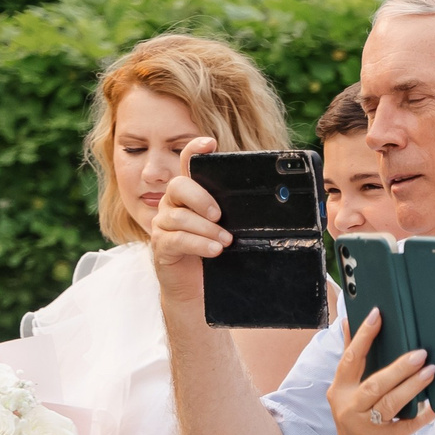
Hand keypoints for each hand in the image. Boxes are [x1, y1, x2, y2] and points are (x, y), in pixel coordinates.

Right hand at [146, 137, 226, 302]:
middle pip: (179, 186)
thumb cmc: (215, 256)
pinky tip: (214, 249)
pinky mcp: (161, 246)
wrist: (197, 290)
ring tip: (225, 241)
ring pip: (179, 215)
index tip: (210, 143)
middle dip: (201, 198)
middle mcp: (172, 205)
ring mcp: (163, 225)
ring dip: (206, 228)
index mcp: (190, 196)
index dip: (194, 151)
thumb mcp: (229, 230)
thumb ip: (238, 214)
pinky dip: (198, 242)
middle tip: (220, 215)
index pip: (187, 165)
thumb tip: (273, 206)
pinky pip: (175, 239)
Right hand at [328, 309, 434, 434]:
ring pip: (389, 403)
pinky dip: (422, 416)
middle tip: (421, 352)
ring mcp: (364, 427)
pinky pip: (406, 426)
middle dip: (398, 368)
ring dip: (412, 386)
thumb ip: (352, 361)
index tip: (377, 314)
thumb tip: (347, 322)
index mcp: (339, 390)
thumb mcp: (349, 393)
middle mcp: (347, 408)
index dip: (363, 336)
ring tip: (431, 371)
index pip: (351, 359)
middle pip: (374, 384)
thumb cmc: (361, 420)